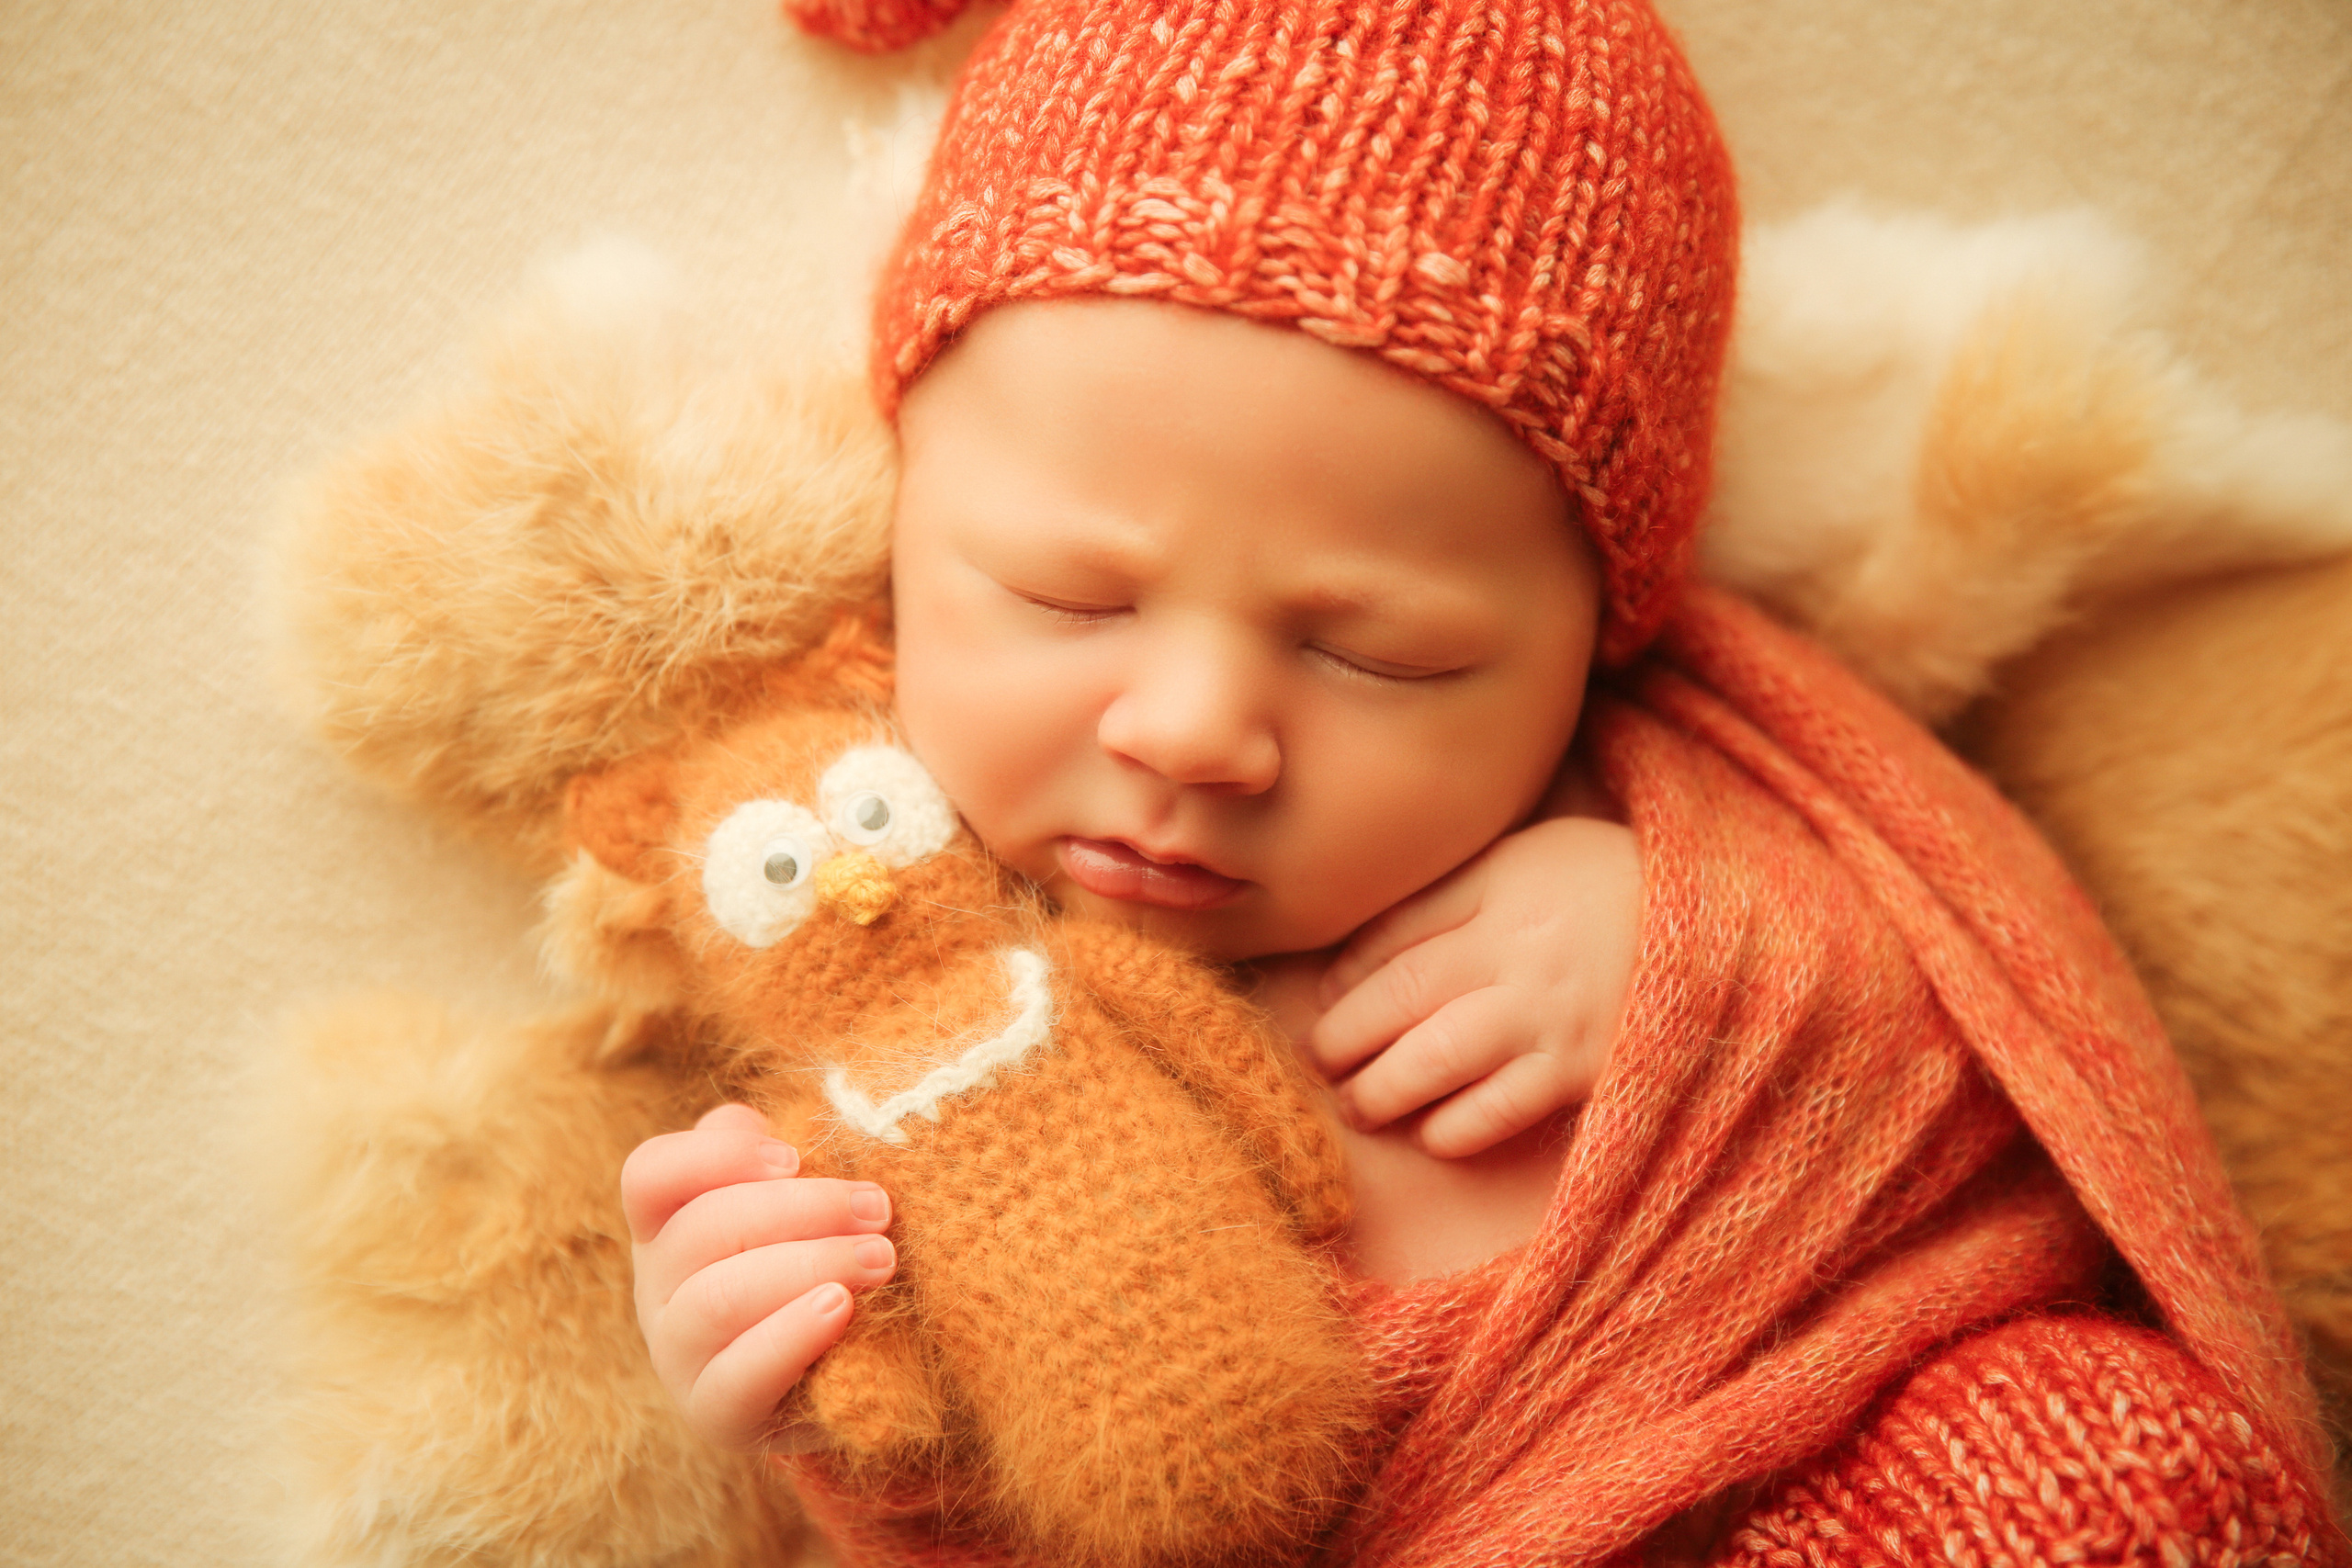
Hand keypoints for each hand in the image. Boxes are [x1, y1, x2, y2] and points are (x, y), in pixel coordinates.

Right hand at [622, 1103, 897, 1449]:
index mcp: (667, 1223)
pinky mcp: (714, 1414)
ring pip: (715, 1300)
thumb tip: (778, 1125)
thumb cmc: (824, 1262)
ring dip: (806, 1268)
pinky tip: (842, 1308)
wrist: (852, 1370)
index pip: (650, 1174)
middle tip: (878, 1208)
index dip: (714, 1158)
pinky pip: (738, 1377)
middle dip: (798, 1211)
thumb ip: (782, 1159)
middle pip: (698, 1232)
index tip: (794, 1157)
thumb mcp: (803, 1204)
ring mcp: (677, 1356)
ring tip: (879, 1258)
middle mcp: (657, 1288)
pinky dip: (792, 1336)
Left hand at [1307, 816, 1640, 1157]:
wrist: (1725, 932)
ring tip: (1358, 1105)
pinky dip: (1454, 1128)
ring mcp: (1553, 1015)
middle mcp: (1520, 951)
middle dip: (1345, 1037)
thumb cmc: (1610, 888)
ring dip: (1384, 1089)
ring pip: (1439, 1059)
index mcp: (1504, 885)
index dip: (1348, 973)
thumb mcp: (1531, 856)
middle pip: (1404, 996)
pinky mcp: (1586, 1070)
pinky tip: (1431, 1134)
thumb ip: (1453, 891)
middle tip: (1317, 1061)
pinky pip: (1499, 1110)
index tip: (1325, 998)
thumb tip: (1362, 954)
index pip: (1398, 933)